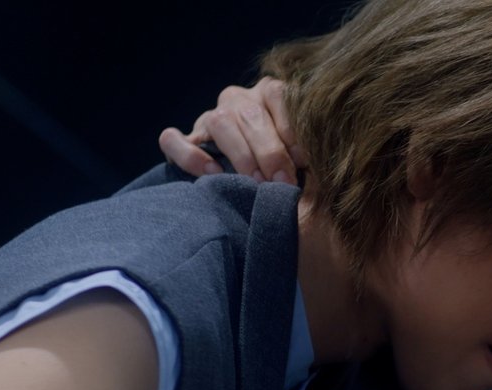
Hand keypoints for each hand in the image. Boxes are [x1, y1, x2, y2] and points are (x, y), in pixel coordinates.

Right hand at [158, 77, 306, 184]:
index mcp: (272, 95)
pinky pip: (174, 140)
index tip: (305, 160)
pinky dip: (192, 157)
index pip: (279, 94)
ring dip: (240, 156)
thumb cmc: (296, 175)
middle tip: (282, 183)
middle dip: (269, 152)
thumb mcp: (309, 162)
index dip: (291, 127)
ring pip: (218, 122)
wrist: (266, 192)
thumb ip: (311, 155)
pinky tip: (215, 175)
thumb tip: (317, 158)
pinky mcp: (189, 141)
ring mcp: (212, 118)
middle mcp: (240, 100)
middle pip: (250, 114)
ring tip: (255, 183)